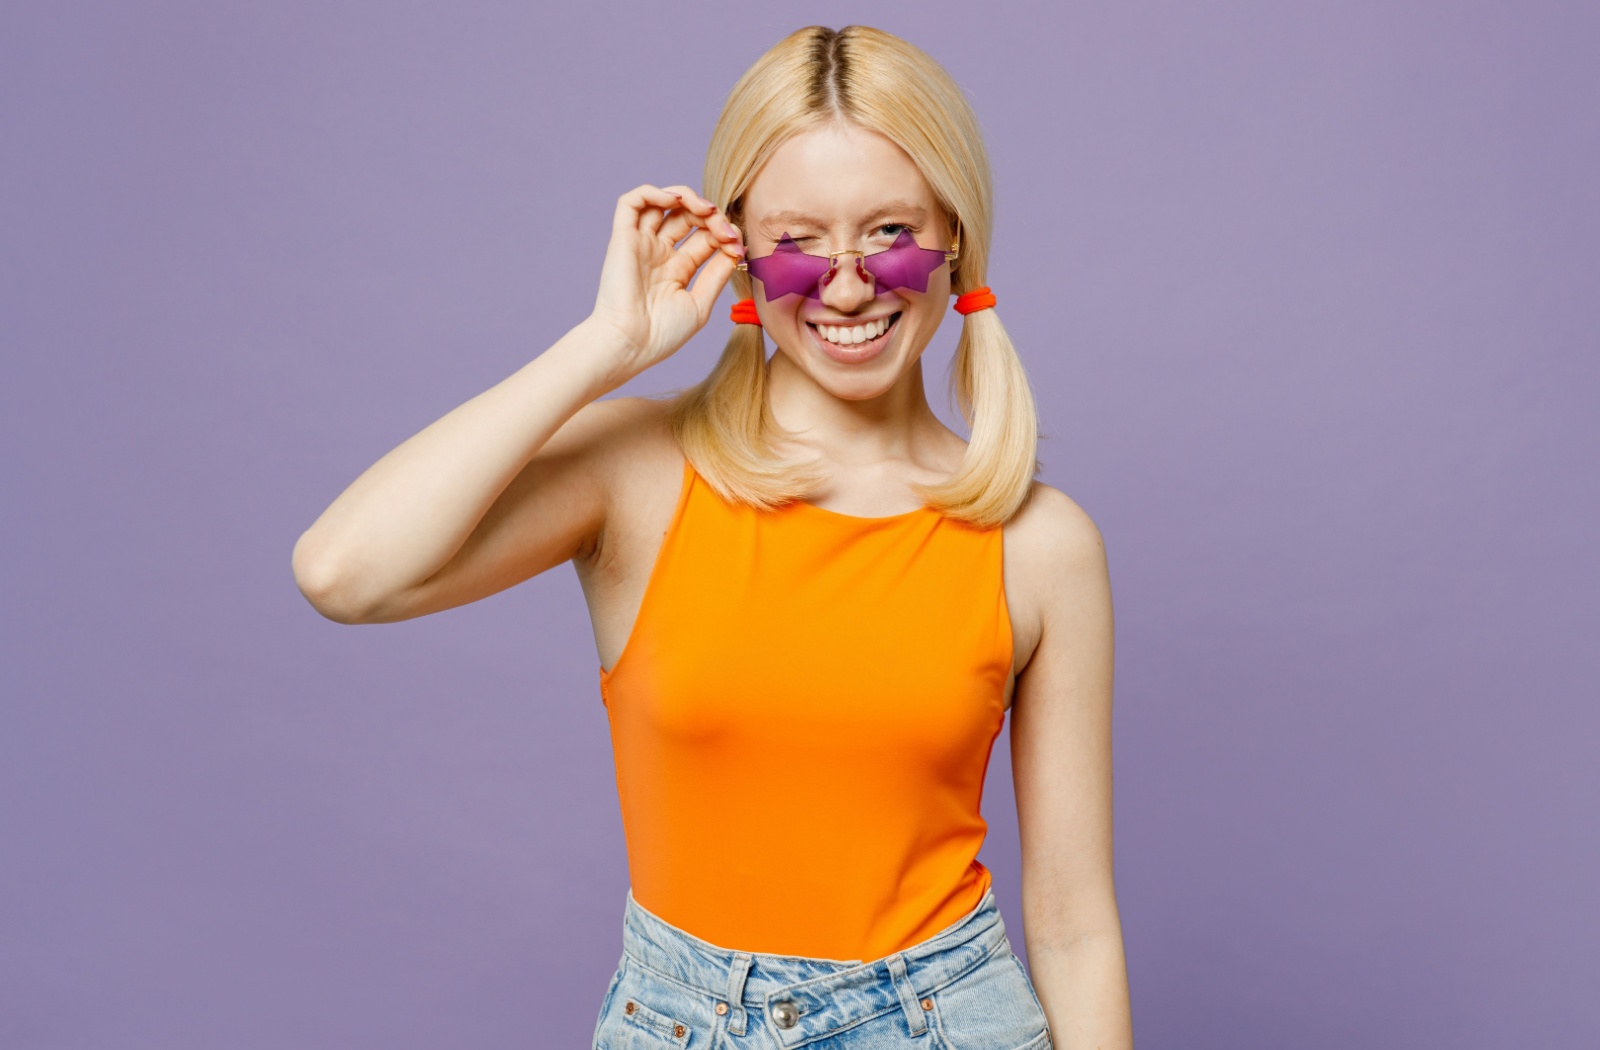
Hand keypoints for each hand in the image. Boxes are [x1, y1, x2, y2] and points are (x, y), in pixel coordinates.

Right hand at [588, 183, 744, 380]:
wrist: (629, 345)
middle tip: (726, 231)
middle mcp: (658, 253)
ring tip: (706, 210)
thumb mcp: (700, 304)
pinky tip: (675, 203)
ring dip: (688, 198)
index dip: (725, 234)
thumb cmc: (662, 334)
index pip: (705, 237)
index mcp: (677, 269)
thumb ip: (716, 275)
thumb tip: (735, 250)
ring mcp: (641, 244)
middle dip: (712, 217)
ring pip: (663, 202)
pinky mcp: (622, 238)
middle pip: (688, 217)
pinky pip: (632, 202)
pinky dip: (654, 192)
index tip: (739, 247)